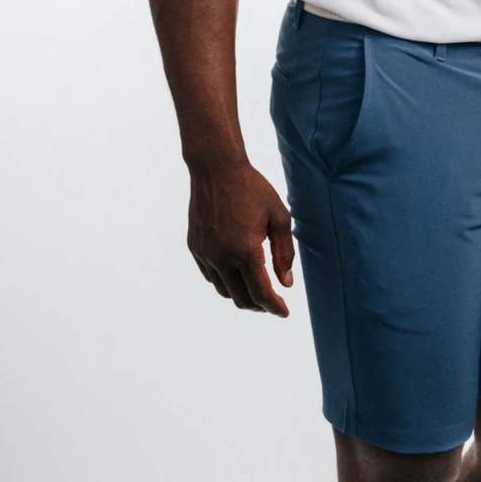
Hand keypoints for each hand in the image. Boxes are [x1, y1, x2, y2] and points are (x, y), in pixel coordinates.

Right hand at [186, 160, 293, 315]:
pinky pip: (210, 277)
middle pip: (242, 298)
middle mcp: (222, 256)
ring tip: (256, 290)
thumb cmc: (252, 189)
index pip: (261, 293)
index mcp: (246, 250)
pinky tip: (237, 275)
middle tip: (273, 303)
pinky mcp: (195, 247)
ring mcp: (205, 253)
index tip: (284, 312)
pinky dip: (226, 283)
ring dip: (242, 296)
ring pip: (224, 291)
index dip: (274, 308)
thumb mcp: (279, 218)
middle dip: (260, 306)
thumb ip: (284, 253)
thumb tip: (285, 283)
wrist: (215, 168)